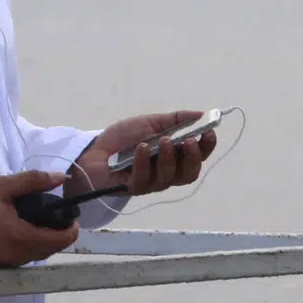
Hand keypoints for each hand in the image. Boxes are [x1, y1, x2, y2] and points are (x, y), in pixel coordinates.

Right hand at [0, 170, 78, 267]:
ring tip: (43, 224)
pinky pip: (21, 259)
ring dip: (44, 243)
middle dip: (58, 237)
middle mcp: (16, 256)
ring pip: (35, 256)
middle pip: (48, 250)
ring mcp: (5, 263)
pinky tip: (24, 233)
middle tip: (59, 220)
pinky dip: (29, 248)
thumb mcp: (5, 187)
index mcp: (22, 238)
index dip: (71, 231)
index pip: (59, 241)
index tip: (74, 220)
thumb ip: (34, 180)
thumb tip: (60, 177)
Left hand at [67, 111, 218, 198]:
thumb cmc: (123, 138)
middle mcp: (166, 172)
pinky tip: (140, 149)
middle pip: (190, 173)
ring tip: (162, 140)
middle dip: (193, 158)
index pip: (198, 156)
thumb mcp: (151, 123)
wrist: (93, 151)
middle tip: (189, 141)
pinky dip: (144, 162)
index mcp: (174, 156)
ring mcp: (151, 182)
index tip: (208, 132)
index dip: (207, 146)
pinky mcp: (134, 188)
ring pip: (169, 178)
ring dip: (168, 157)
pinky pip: (144, 180)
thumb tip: (202, 114)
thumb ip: (175, 120)